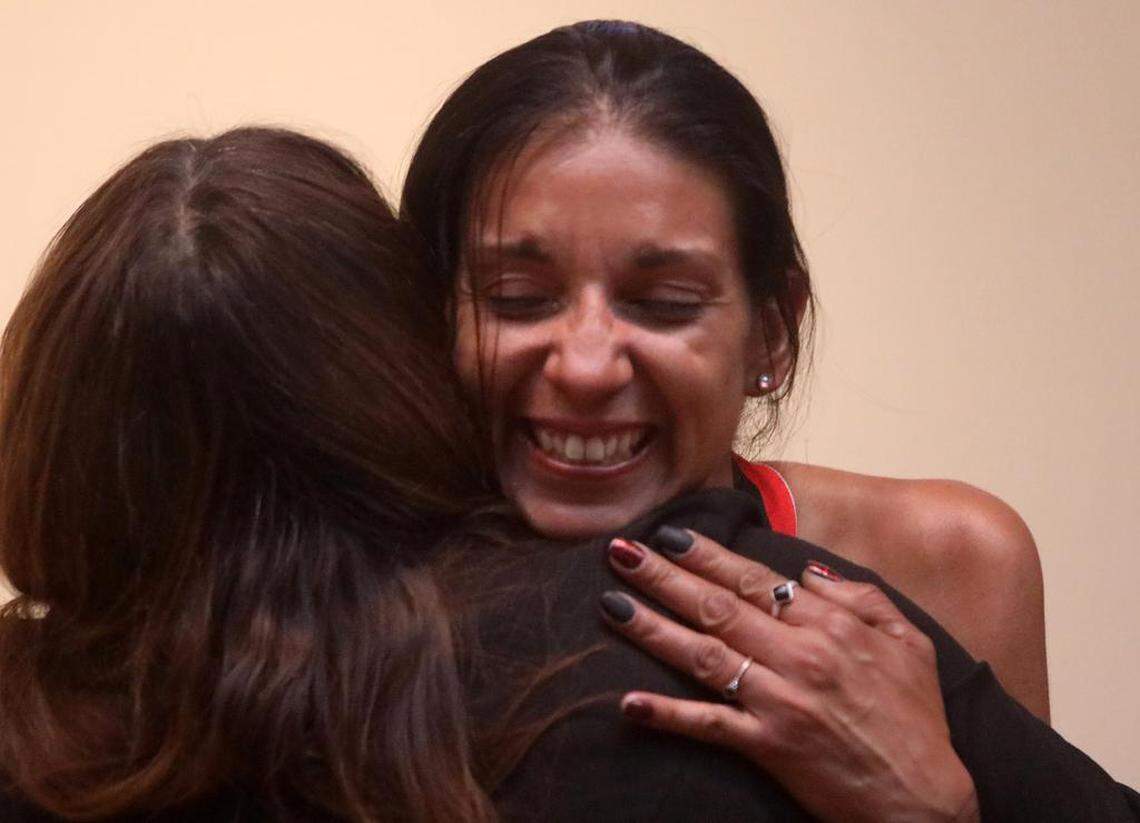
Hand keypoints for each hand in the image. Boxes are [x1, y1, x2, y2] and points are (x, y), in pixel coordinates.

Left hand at [600, 528, 979, 822]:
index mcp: (831, 626)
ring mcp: (782, 701)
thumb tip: (806, 573)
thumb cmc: (917, 720)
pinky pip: (710, 725)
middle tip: (619, 551)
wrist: (926, 800)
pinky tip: (630, 703)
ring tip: (611, 603)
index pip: (755, 580)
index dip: (708, 555)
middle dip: (664, 575)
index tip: (670, 535)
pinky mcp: (770, 747)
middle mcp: (800, 656)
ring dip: (653, 627)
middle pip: (718, 606)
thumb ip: (860, 596)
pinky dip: (668, 714)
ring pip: (705, 654)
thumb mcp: (910, 642)